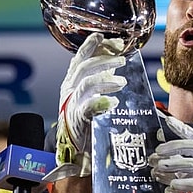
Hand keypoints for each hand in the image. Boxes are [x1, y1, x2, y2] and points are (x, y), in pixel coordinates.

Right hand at [47, 33, 126, 179]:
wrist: (75, 156)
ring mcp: (71, 106)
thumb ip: (102, 79)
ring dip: (106, 80)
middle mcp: (69, 92)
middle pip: (84, 68)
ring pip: (86, 84)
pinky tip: (113, 102)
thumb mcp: (92, 97)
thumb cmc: (88, 125)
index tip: (105, 36)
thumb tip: (118, 59)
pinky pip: (88, 109)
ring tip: (122, 82)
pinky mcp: (77, 122)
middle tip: (123, 59)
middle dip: (104, 60)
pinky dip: (101, 103)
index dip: (91, 46)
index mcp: (71, 84)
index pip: (79, 59)